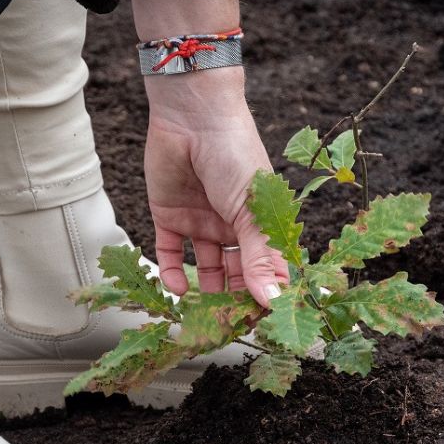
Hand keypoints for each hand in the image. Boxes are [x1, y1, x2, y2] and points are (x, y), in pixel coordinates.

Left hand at [143, 68, 288, 306]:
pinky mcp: (170, 216)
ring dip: (205, 293)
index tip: (264, 323)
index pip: (267, 269)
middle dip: (234, 300)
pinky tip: (178, 289)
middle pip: (237, 273)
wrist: (193, 115)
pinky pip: (171, 253)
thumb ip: (258, 258)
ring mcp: (202, 222)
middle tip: (228, 328)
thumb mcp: (251, 210)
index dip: (266, 295)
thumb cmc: (235, 153)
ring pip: (206, 268)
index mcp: (261, 222)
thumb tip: (273, 301)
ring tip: (201, 318)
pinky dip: (172, 273)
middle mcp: (233, 226)